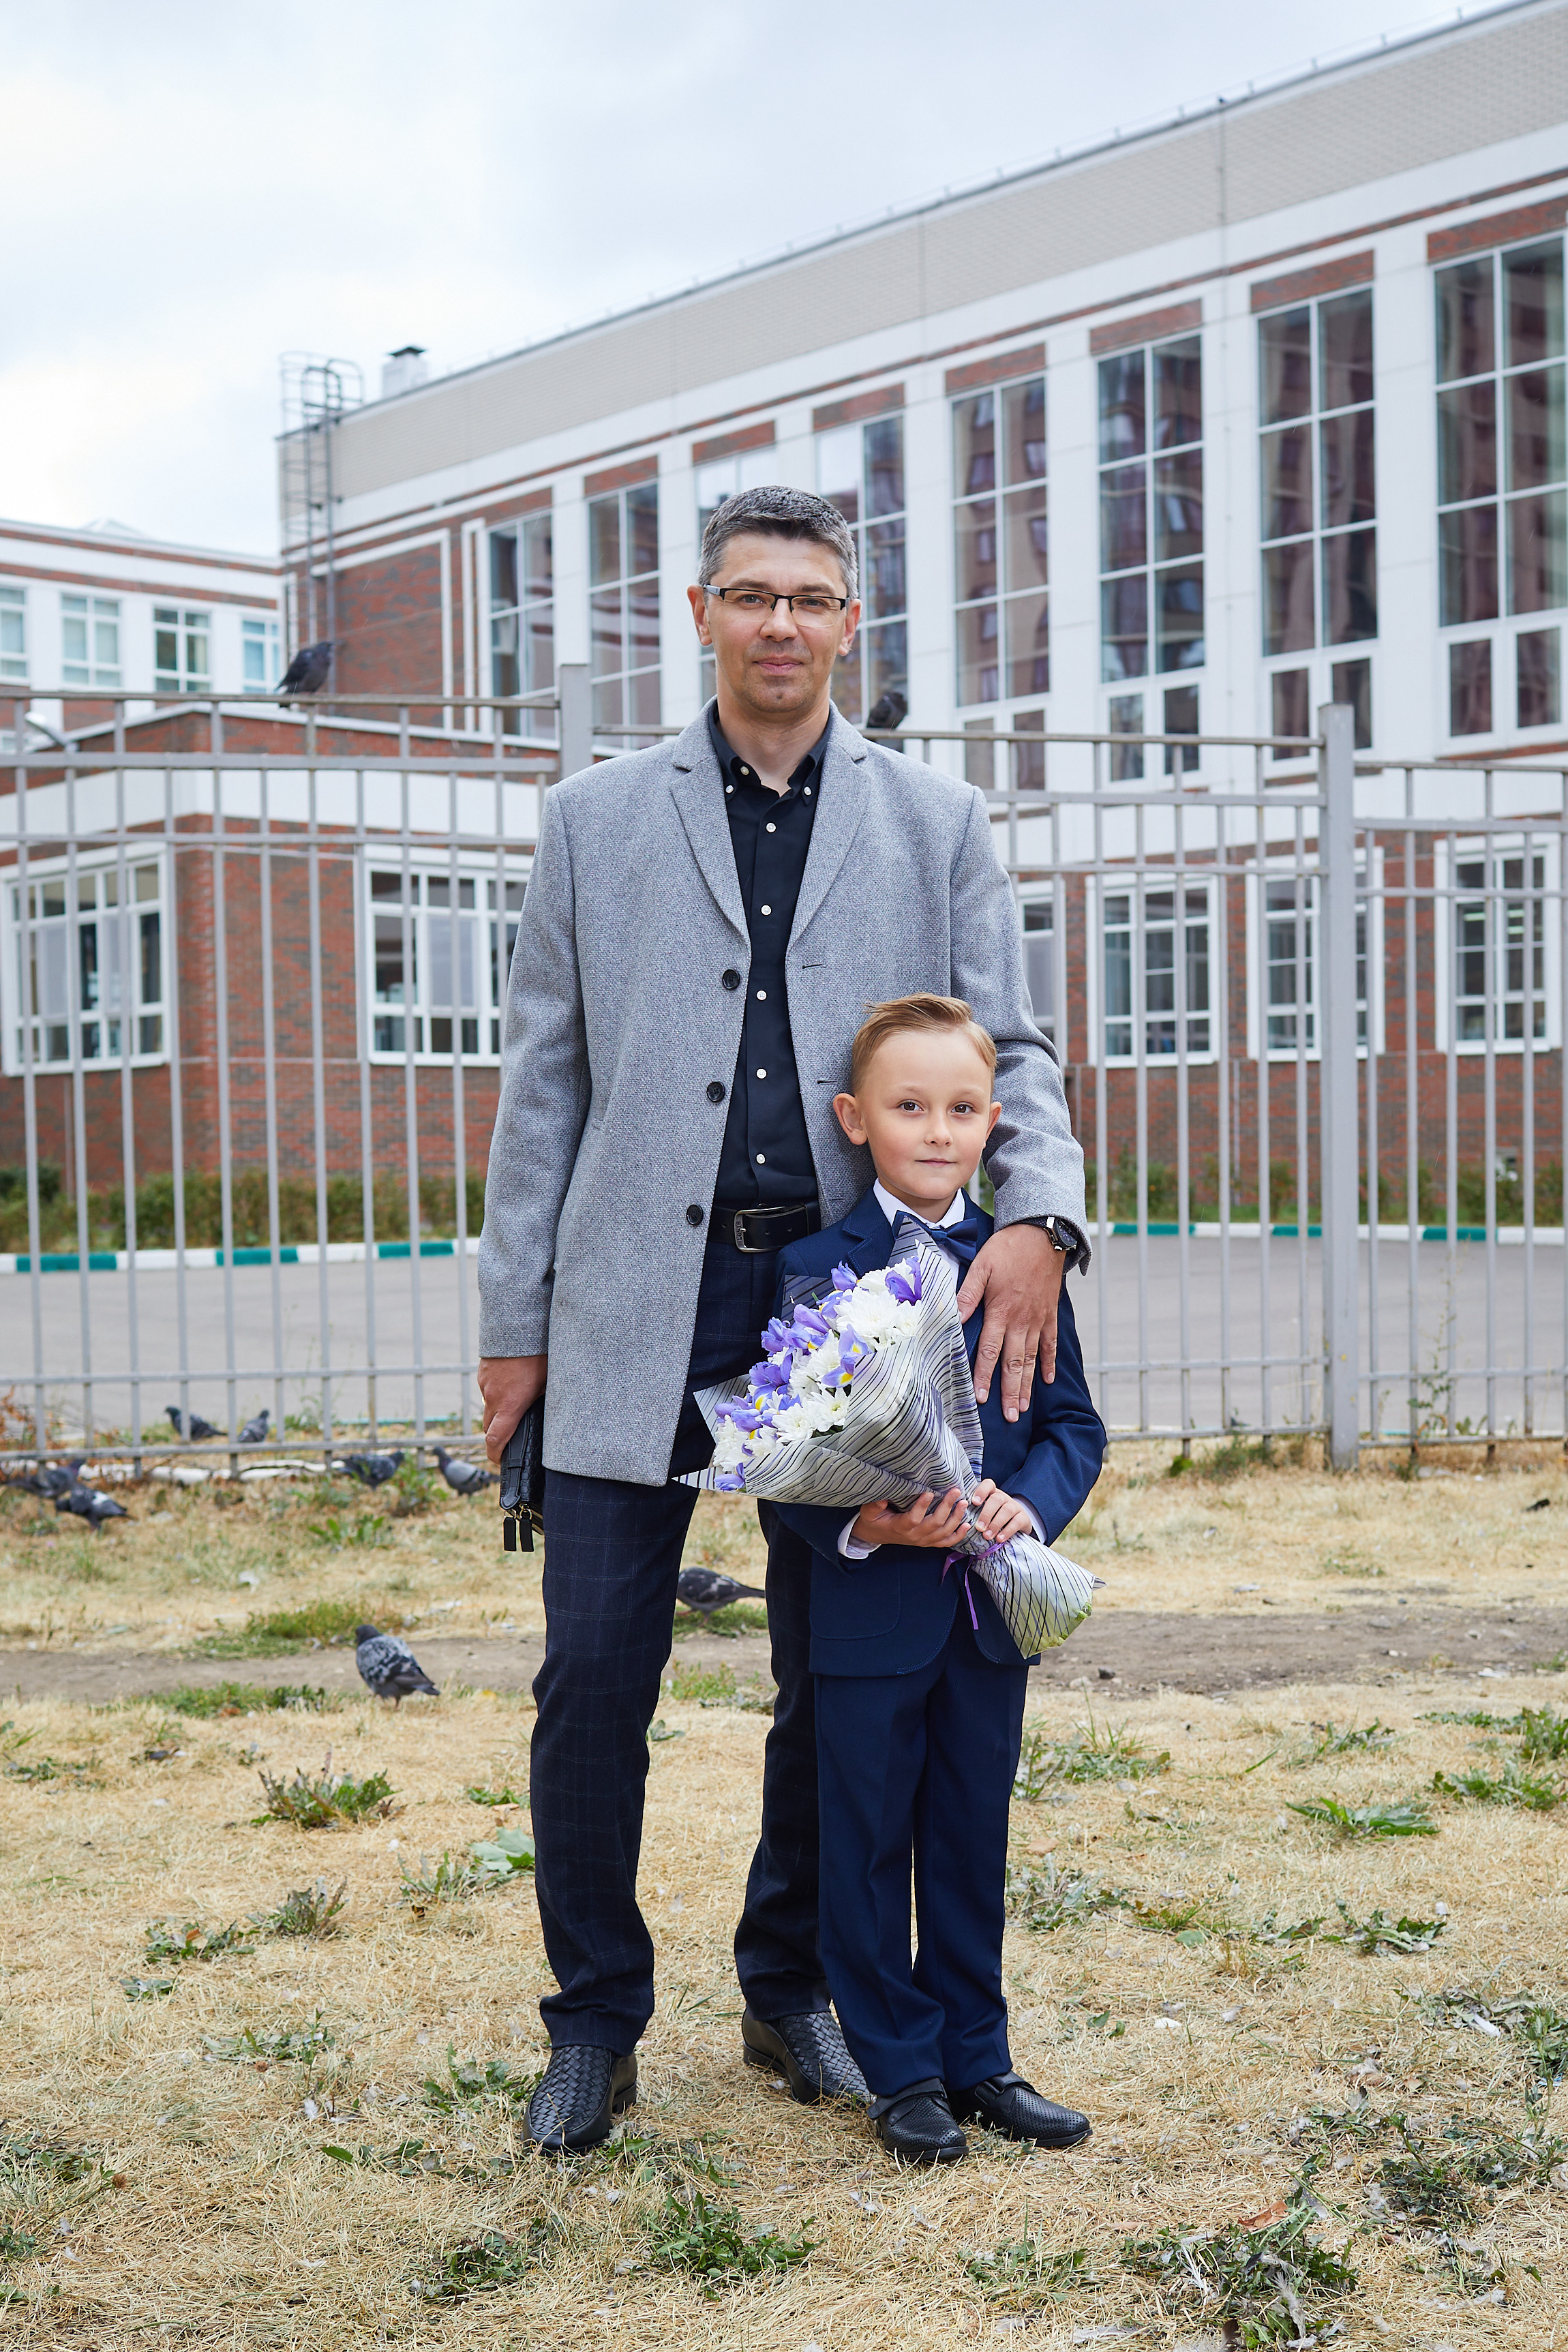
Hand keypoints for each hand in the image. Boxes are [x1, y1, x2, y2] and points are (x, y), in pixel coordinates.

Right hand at [479, 1353, 547, 1465]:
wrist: (517, 1325)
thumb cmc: (538, 1354)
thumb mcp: (548, 1383)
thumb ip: (544, 1402)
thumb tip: (552, 1415)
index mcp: (510, 1404)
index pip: (495, 1440)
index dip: (496, 1455)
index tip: (500, 1460)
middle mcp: (494, 1397)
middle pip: (489, 1426)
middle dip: (498, 1434)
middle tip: (512, 1433)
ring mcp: (485, 1384)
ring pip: (490, 1406)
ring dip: (499, 1409)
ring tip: (517, 1399)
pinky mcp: (483, 1372)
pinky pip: (488, 1389)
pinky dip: (498, 1391)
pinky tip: (513, 1381)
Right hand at [851, 1488, 966, 1549]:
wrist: (876, 1535)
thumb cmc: (874, 1520)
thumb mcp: (869, 1511)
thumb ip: (875, 1504)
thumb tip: (883, 1495)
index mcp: (900, 1527)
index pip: (913, 1518)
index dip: (922, 1507)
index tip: (929, 1492)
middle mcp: (914, 1536)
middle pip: (935, 1524)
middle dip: (947, 1507)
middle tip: (955, 1492)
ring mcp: (923, 1541)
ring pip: (944, 1533)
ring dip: (956, 1518)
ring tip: (963, 1503)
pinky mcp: (928, 1542)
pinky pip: (946, 1542)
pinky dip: (958, 1535)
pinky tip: (967, 1525)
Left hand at [958, 1224, 1064, 1421]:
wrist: (1043, 1233)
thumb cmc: (1008, 1249)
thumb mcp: (982, 1266)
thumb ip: (967, 1294)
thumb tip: (952, 1318)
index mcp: (1001, 1311)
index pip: (990, 1350)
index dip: (984, 1375)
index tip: (980, 1397)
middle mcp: (1021, 1320)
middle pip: (1014, 1362)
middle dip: (1010, 1391)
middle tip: (1009, 1417)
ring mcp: (1038, 1319)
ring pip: (1032, 1359)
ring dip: (1027, 1385)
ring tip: (1023, 1408)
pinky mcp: (1050, 1314)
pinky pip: (1051, 1344)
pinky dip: (1049, 1363)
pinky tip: (1046, 1380)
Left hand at [968, 1478, 1034, 1545]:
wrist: (1016, 1523)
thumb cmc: (993, 1517)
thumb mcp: (984, 1511)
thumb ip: (973, 1511)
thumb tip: (957, 1516)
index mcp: (992, 1493)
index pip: (988, 1484)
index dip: (981, 1491)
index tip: (974, 1502)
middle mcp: (1004, 1497)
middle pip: (996, 1499)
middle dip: (986, 1514)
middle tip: (979, 1528)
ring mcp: (1015, 1506)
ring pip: (1007, 1510)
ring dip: (995, 1524)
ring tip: (987, 1536)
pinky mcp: (1023, 1517)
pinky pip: (1016, 1522)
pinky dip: (1007, 1531)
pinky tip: (999, 1539)